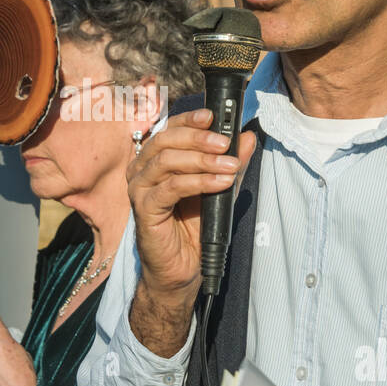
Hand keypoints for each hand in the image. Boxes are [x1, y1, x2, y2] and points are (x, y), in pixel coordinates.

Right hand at [126, 108, 257, 355]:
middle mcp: (141, 171)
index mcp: (155, 161)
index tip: (214, 116)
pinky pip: (170, 188)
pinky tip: (219, 182)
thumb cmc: (194, 228)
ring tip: (229, 166)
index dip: (189, 119)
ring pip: (167, 162)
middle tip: (225, 143)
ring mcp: (139, 190)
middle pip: (165, 141)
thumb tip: (247, 136)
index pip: (169, 129)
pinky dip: (198, 182)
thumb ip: (229, 162)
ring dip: (202, 160)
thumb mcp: (218, 188)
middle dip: (198, 138)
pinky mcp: (143, 210)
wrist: (182, 269)